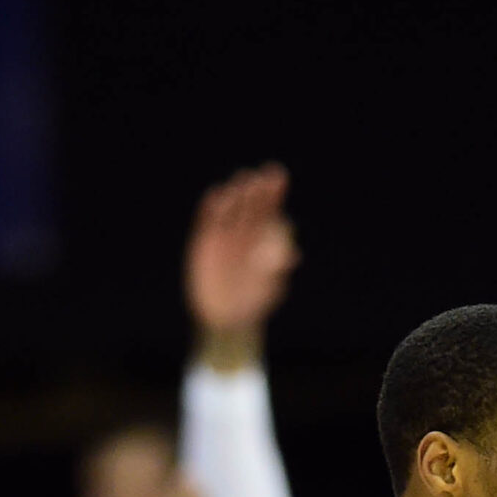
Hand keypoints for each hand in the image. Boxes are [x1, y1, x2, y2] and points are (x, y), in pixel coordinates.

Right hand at [185, 164, 299, 367]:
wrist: (226, 319)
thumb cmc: (254, 303)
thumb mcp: (270, 289)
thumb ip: (278, 270)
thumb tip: (292, 254)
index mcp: (265, 236)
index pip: (271, 208)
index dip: (274, 191)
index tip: (278, 177)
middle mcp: (245, 229)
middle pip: (252, 202)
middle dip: (257, 189)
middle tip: (262, 178)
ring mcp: (224, 233)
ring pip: (230, 206)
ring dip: (235, 193)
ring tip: (241, 185)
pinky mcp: (205, 240)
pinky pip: (207, 219)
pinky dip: (210, 207)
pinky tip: (215, 196)